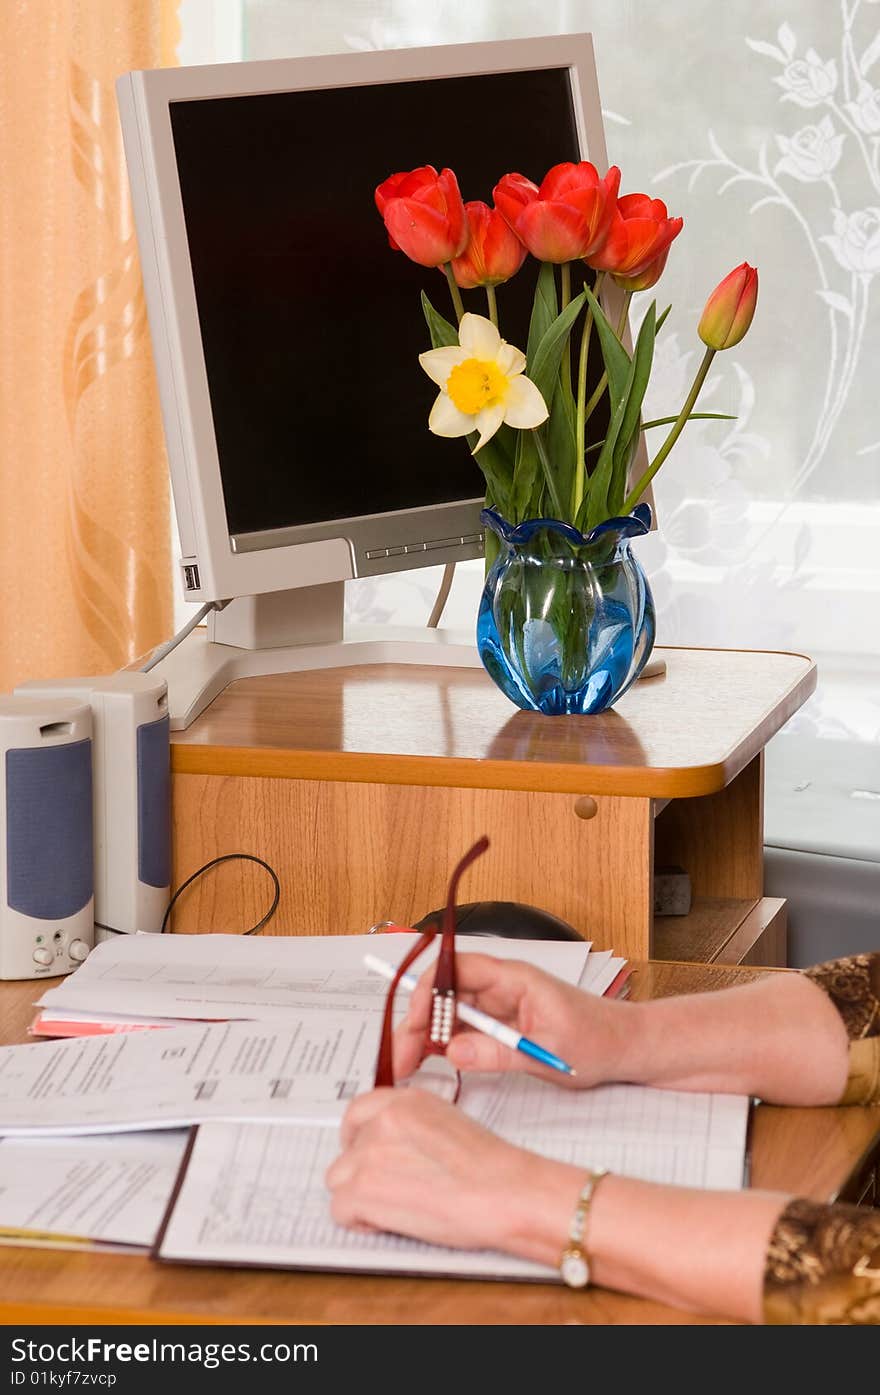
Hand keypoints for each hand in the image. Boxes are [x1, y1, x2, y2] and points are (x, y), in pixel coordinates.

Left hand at [325, 1086, 577, 1260]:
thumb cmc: (489, 1167)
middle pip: (347, 1148)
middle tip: (388, 1188)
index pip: (358, 1110)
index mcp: (405, 1100)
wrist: (504, 1193)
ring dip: (359, 1196)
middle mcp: (383, 1120)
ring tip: (394, 1207)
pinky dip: (360, 1222)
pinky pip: (340, 1210)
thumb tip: (395, 1144)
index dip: (358, 1137)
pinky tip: (389, 1222)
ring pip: (339, 1179)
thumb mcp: (449, 1122)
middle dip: (361, 1171)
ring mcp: (369, 1153)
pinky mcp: (364, 1189)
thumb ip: (413, 1125)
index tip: (364, 1152)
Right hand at [393, 952, 629, 1087]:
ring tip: (406, 1066)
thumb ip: (498, 1053)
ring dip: (425, 1036)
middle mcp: (501, 986)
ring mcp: (498, 1005)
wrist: (625, 1048)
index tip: (416, 1022)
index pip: (458, 968)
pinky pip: (461, 1028)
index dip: (430, 990)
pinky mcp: (499, 1024)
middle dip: (418, 1021)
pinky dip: (442, 1044)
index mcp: (514, 979)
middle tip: (400, 1058)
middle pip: (445, 991)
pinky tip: (428, 1063)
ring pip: (448, 1012)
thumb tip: (451, 1052)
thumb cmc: (597, 1041)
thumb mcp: (546, 1053)